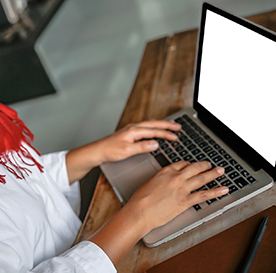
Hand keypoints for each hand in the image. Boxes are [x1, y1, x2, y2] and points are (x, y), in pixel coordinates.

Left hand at [66, 120, 180, 183]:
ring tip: (170, 126)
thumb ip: (142, 147)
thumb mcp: (127, 151)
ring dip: (160, 125)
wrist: (97, 151)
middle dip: (166, 125)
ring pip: (149, 125)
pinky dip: (153, 128)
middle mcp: (133, 128)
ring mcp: (131, 130)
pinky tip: (155, 131)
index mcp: (133, 131)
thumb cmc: (109, 151)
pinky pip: (145, 128)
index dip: (166, 134)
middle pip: (153, 124)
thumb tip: (155, 144)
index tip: (176, 137)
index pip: (153, 131)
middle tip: (178, 126)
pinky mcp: (129, 133)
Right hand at [126, 161, 228, 233]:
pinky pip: (204, 195)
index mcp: (165, 171)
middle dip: (204, 165)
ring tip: (220, 171)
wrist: (140, 211)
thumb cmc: (141, 199)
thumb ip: (161, 179)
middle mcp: (175, 177)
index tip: (193, 165)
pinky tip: (223, 190)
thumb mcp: (150, 182)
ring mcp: (182, 189)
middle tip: (210, 164)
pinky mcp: (185, 201)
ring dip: (213, 174)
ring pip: (202, 178)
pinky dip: (216, 192)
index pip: (182, 164)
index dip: (190, 164)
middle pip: (194, 168)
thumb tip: (166, 182)